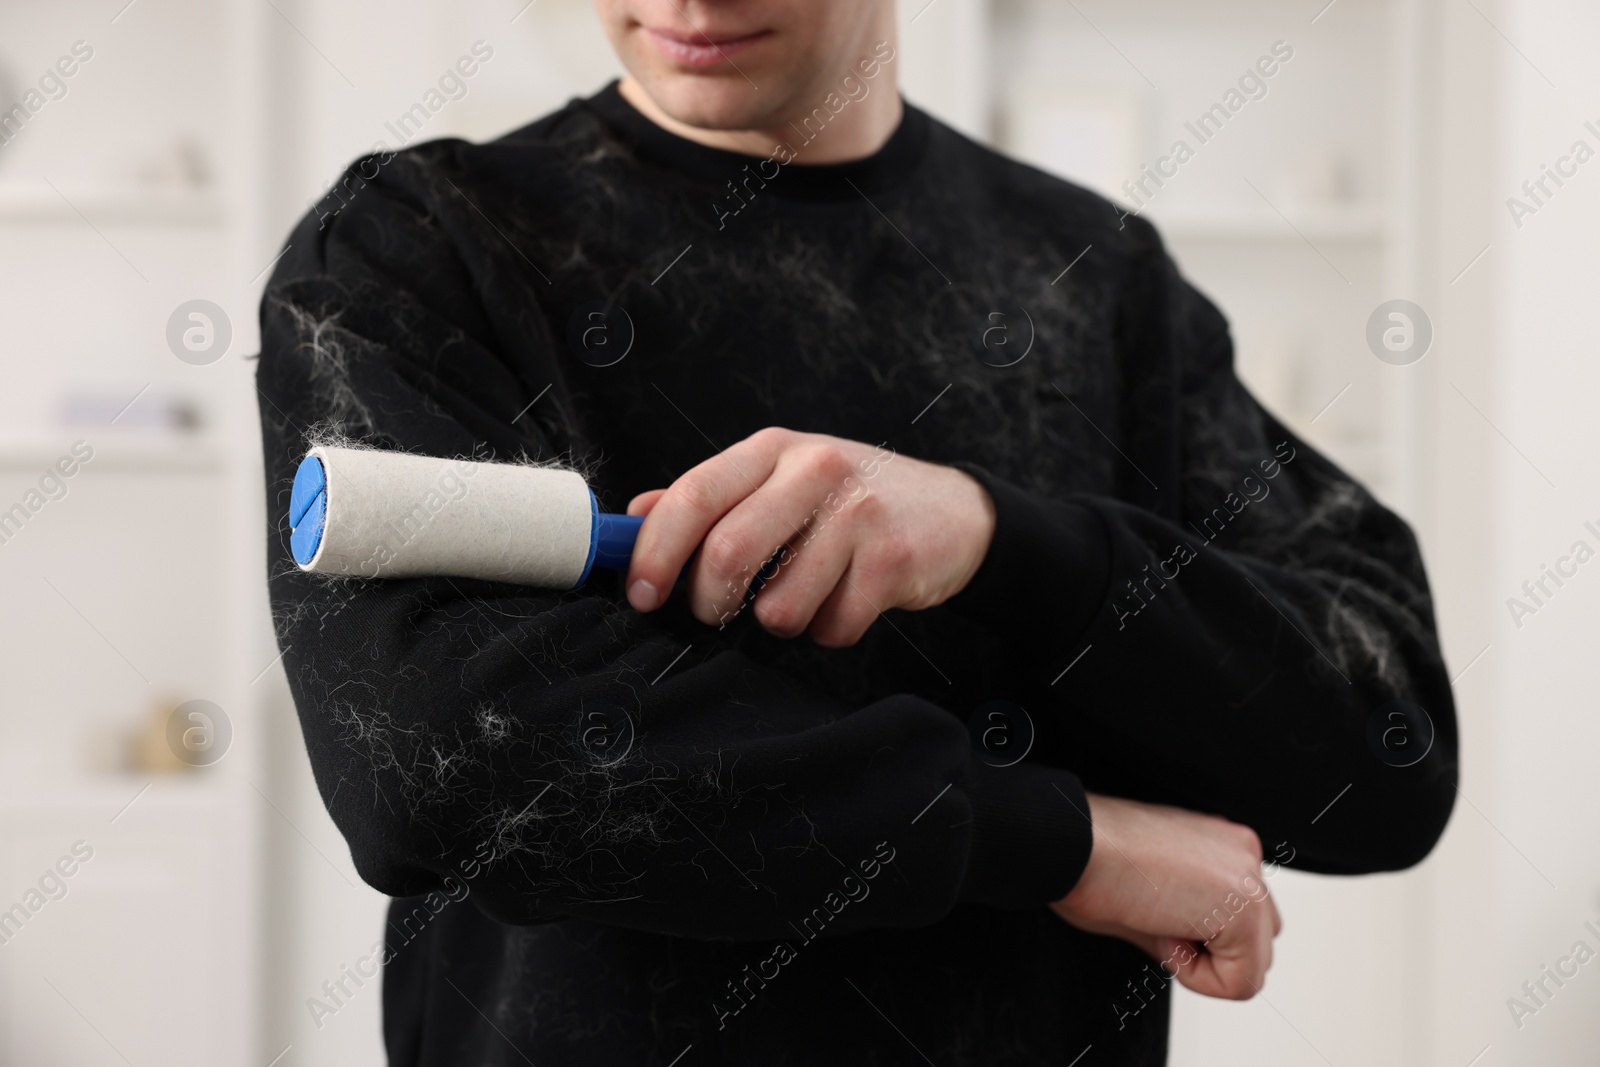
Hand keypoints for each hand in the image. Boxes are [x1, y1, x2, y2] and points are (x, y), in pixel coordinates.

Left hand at [624, 427, 995, 646]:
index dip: (655, 552)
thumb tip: (634, 517)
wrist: (956, 512)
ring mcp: (857, 514)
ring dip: (781, 621)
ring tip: (805, 594)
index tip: (642, 593)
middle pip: (728, 554)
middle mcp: (814, 470)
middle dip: (708, 603)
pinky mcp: (892, 560)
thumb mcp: (779, 480)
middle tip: (716, 613)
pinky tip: (848, 599)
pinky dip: (830, 630)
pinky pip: (832, 627)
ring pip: (779, 606)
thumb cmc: (852, 501)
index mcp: (773, 451)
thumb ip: (711, 498)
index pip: (694, 495)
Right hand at [1050, 792, 1282, 999]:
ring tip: (1158, 924)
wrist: (1069, 843)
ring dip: (1204, 965)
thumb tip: (1193, 952)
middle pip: (1258, 941)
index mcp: (1222, 844)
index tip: (1152, 911)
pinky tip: (1163, 934)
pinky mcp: (1244, 910)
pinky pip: (1242, 982)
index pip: (1240, 919)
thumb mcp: (1149, 894)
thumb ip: (1186, 921)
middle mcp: (1243, 854)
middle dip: (1209, 953)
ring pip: (1254, 965)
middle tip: (1155, 923)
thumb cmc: (1088, 858)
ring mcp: (1248, 879)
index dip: (1191, 937)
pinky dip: (1199, 978)